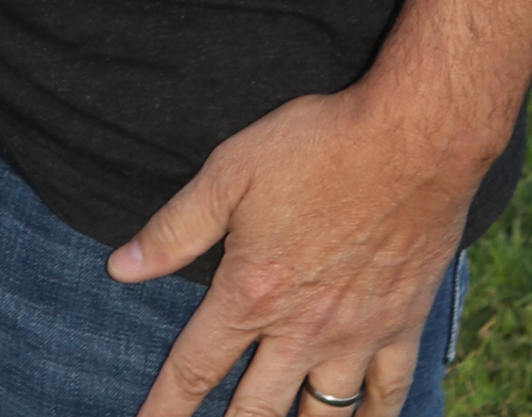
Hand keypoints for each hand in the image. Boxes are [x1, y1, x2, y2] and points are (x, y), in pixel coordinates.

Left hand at [107, 84, 480, 416]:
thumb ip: (175, 229)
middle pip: (255, 412)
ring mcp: (356, 336)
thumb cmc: (315, 147)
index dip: (165, 408)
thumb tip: (120, 268)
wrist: (410, 141)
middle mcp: (301, 331)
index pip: (195, 369)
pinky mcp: (402, 328)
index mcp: (251, 294)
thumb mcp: (229, 172)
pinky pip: (387, 398)